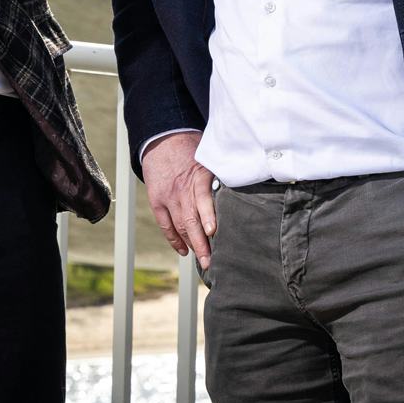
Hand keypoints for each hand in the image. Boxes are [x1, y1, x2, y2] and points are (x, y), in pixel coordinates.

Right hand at [142, 132, 216, 269]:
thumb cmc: (193, 151)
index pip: (202, 197)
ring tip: (204, 260)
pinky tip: (184, 251)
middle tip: (212, 262)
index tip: (213, 231)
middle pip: (191, 220)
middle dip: (202, 243)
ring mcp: (168, 196)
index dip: (207, 215)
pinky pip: (165, 225)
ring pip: (179, 226)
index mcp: (198, 176)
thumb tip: (246, 193)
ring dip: (192, 245)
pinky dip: (174, 240)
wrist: (163, 140)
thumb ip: (222, 177)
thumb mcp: (210, 158)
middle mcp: (182, 189)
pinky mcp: (157, 201)